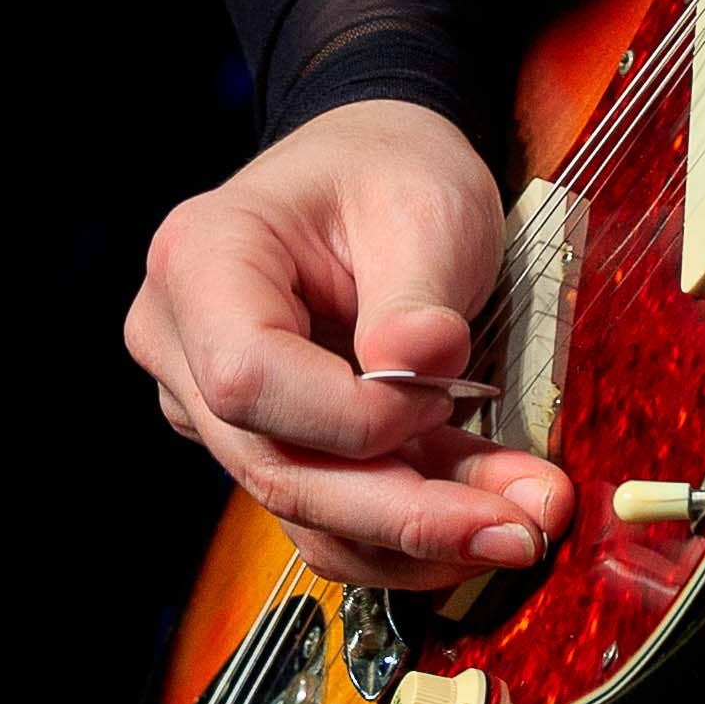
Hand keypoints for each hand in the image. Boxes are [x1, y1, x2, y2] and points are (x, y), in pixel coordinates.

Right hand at [126, 99, 578, 586]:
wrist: (376, 169)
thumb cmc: (386, 169)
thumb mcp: (422, 203)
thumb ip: (418, 290)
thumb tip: (424, 368)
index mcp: (201, 261)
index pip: (250, 377)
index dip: (349, 414)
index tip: (444, 395)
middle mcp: (182, 344)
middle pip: (277, 467)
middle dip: (405, 511)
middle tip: (518, 528)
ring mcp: (213, 405)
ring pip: (305, 509)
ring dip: (420, 535)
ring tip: (522, 525)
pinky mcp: (266, 442)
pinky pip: (328, 512)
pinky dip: (409, 528)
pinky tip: (485, 519)